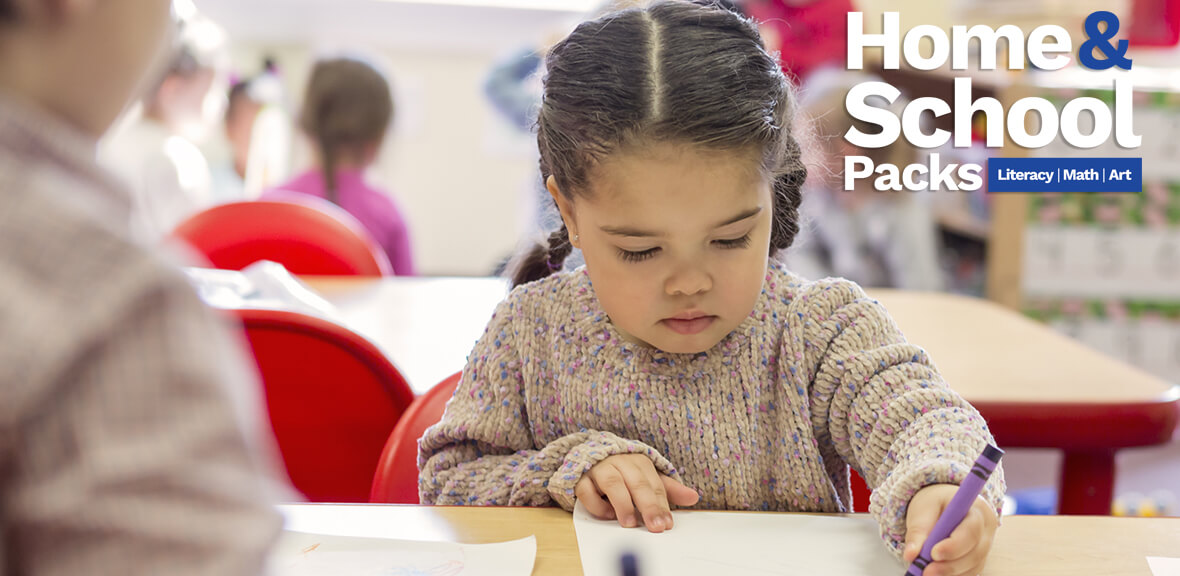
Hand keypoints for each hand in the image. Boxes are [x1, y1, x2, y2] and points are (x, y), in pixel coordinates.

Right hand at [575, 454, 699, 532]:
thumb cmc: (623, 471)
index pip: (654, 484)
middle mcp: (621, 462)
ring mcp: (600, 468)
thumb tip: (693, 497)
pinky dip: (596, 504)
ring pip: (612, 483)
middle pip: (637, 483)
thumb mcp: (646, 478)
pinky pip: (587, 491)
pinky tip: (607, 514)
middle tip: (656, 526)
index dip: (661, 505)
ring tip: (630, 523)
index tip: (667, 524)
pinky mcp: (582, 478)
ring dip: (622, 504)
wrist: (591, 456)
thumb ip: (668, 489)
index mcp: (639, 462)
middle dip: (648, 506)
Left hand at [903, 485, 998, 575]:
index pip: (972, 530)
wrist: (945, 506)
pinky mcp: (978, 560)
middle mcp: (986, 531)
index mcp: (976, 510)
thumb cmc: (935, 504)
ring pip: (973, 566)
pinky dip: (951, 575)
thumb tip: (910, 555)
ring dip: (949, 573)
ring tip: (926, 572)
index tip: (934, 553)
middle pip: (975, 553)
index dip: (955, 545)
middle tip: (926, 571)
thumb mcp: (923, 508)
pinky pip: (968, 572)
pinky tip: (936, 573)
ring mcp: (985, 547)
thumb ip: (918, 530)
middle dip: (950, 565)